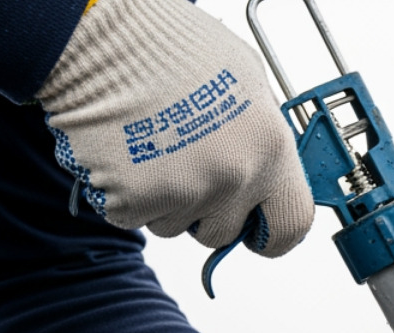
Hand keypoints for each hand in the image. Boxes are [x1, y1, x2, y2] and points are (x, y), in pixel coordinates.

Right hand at [37, 0, 313, 256]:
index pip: (292, 223)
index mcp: (271, 146)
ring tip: (149, 146)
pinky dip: (123, 193)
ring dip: (161, 199)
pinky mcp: (138, 199)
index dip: (272, 235)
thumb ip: (262, 139)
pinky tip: (123, 152)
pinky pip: (132, 216)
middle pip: (224, 231)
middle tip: (182, 167)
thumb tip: (268, 173)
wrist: (102, 36)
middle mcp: (237, 175)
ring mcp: (188, 191)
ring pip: (175, 226)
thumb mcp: (244, 80)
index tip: (256, 232)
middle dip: (204, 212)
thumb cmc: (168, 46)